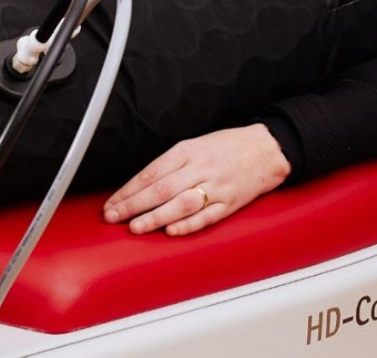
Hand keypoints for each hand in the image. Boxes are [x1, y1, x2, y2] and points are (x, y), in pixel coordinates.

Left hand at [102, 124, 291, 236]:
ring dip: (156, 217)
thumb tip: (140, 187)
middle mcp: (201, 167)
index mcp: (189, 151)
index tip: (111, 203)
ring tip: (136, 227)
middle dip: (134, 205)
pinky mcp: (230, 203)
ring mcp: (217, 186)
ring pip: (182, 204)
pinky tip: (171, 231)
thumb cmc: (227, 147)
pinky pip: (206, 216)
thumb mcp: (196, 145)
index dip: (128, 190)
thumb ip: (171, 164)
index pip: (152, 172)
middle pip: (162, 188)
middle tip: (113, 217)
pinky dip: (188, 225)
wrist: (266, 149)